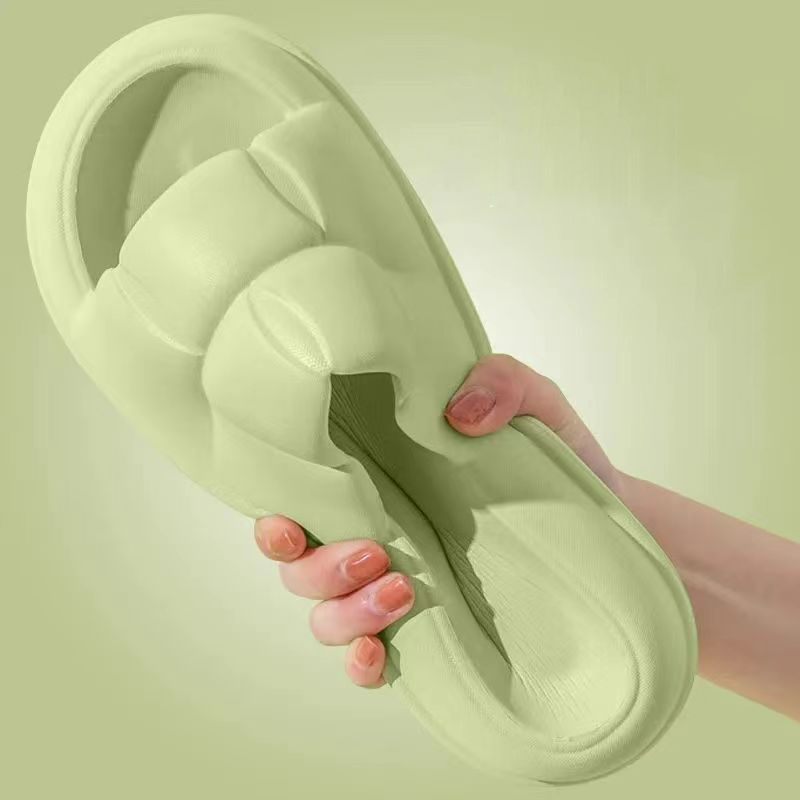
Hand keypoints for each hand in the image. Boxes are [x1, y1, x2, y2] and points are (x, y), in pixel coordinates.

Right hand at [254, 353, 619, 686]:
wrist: (608, 528)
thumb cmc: (557, 463)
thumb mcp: (538, 406)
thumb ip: (503, 382)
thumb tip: (458, 412)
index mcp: (380, 478)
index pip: (301, 498)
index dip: (276, 513)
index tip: (287, 518)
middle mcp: (376, 535)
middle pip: (299, 566)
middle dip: (318, 565)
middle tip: (376, 550)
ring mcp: (395, 588)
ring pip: (325, 616)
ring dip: (344, 611)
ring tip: (402, 588)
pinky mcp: (427, 634)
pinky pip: (368, 661)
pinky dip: (360, 663)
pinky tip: (381, 651)